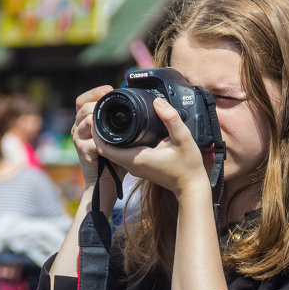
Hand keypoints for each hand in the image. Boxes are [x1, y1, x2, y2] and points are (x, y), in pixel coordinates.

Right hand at [72, 86, 126, 212]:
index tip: (110, 89)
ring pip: (83, 119)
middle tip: (109, 99)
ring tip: (108, 115)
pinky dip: (97, 136)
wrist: (108, 183)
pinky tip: (107, 134)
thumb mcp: (121, 138)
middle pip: (81, 105)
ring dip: (96, 115)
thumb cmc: (115, 161)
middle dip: (96, 100)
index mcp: (86, 122)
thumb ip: (124, 124)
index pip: (84, 99)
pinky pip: (87, 140)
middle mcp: (79, 128)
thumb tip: (142, 106)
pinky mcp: (82, 152)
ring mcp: (78, 140)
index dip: (95, 92)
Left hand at [91, 97, 209, 199]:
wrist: (191, 187)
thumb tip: (158, 102)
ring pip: (112, 152)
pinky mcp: (140, 167)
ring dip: (109, 137)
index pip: (104, 147)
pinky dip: (118, 143)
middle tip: (103, 111)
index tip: (98, 114)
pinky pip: (121, 154)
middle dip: (100, 131)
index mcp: (136, 158)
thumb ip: (171, 118)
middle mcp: (132, 165)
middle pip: (105, 148)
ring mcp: (135, 168)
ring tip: (111, 118)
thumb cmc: (188, 166)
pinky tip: (124, 130)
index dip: (97, 131)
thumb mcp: (183, 138)